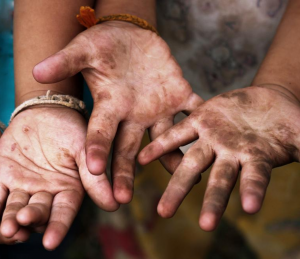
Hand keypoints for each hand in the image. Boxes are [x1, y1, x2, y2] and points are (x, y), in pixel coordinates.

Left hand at [0, 106, 117, 249]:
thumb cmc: (70, 128)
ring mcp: (24, 186)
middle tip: (23, 221)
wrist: (45, 112)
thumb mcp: (85, 148)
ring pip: (15, 210)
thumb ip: (95, 176)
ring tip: (7, 227)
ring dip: (9, 221)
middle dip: (31, 220)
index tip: (50, 242)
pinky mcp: (3, 177)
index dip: (58, 227)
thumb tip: (115, 204)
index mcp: (69, 188)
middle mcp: (47, 192)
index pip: (63, 212)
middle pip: (38, 214)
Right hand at [33, 21, 202, 202]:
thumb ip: (66, 61)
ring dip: (175, 157)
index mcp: (112, 106)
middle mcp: (135, 114)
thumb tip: (37, 71)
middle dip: (126, 173)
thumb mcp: (84, 50)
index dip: (97, 149)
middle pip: (129, 148)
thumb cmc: (104, 45)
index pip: (101, 132)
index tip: (94, 170)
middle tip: (123, 199)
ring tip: (186, 179)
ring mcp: (160, 107)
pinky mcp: (180, 93)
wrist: (130, 38)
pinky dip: (202, 119)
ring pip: (167, 138)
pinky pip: (194, 108)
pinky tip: (211, 135)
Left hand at [139, 85, 299, 230]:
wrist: (267, 101)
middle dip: (208, 203)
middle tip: (200, 227)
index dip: (253, 192)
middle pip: (217, 182)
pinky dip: (161, 146)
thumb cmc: (287, 123)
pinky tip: (143, 158)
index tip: (248, 209)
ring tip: (163, 211)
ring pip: (191, 164)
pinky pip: (177, 134)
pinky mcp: (200, 120)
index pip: (254, 181)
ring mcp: (212, 139)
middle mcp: (230, 156)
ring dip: (177, 186)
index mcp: (255, 160)